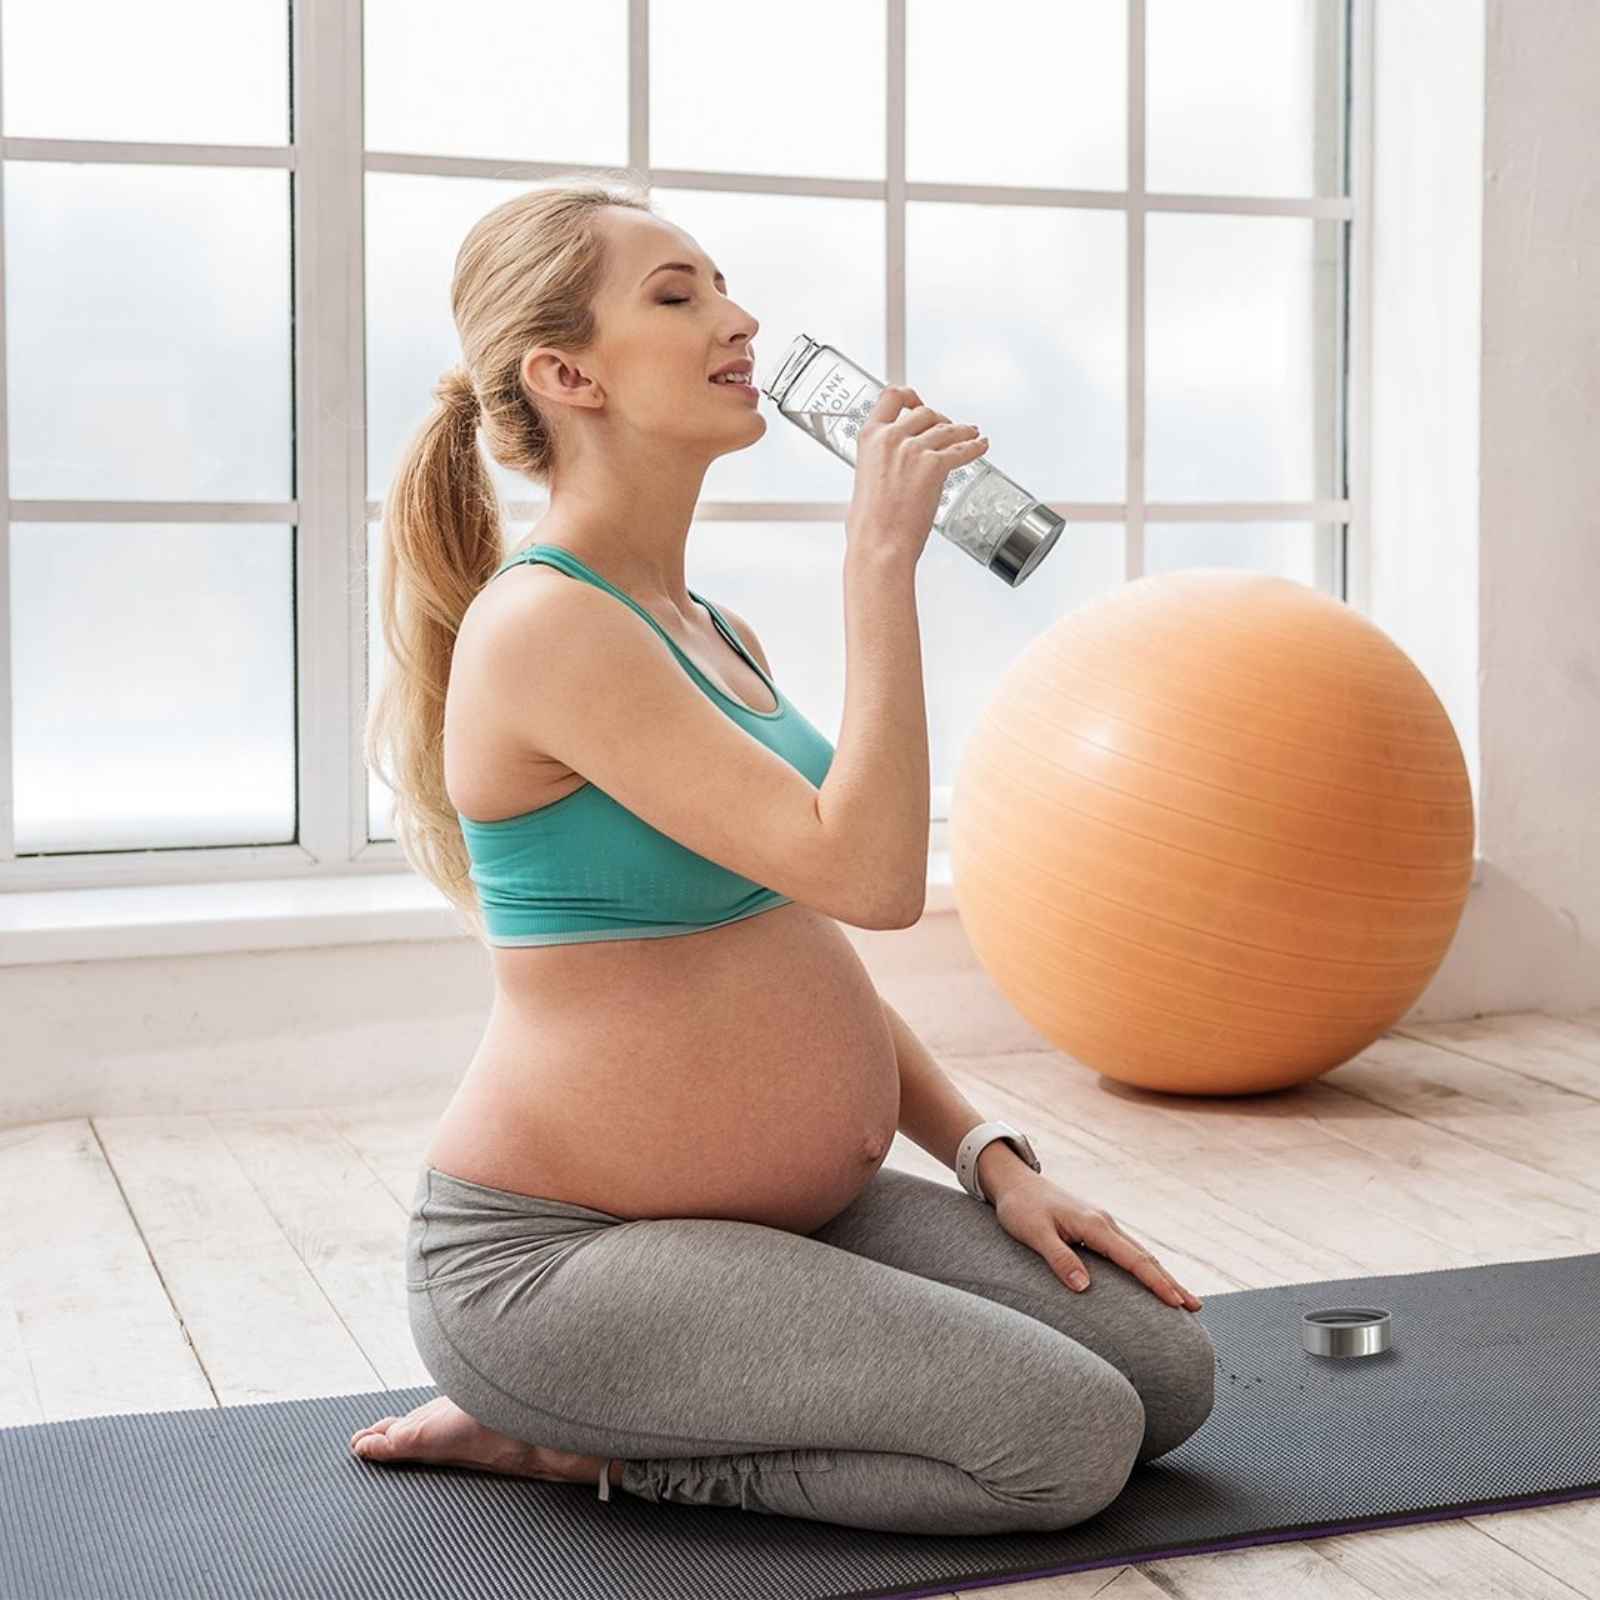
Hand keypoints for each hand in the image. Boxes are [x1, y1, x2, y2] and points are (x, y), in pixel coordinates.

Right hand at [845, 385, 989, 567]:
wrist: (879, 545)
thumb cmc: (869, 525)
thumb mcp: (863, 480)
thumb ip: (878, 463)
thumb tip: (888, 467)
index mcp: (870, 437)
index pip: (891, 397)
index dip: (909, 395)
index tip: (917, 400)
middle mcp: (892, 437)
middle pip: (924, 412)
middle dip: (939, 420)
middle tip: (948, 429)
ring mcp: (914, 450)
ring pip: (947, 428)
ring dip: (962, 431)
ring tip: (972, 434)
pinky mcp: (935, 466)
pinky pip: (962, 450)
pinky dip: (975, 446)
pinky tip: (981, 446)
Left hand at [991, 1174, 1202, 1310]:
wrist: (1013, 1181)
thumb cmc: (1020, 1207)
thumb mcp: (1034, 1233)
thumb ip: (1059, 1258)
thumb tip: (1085, 1288)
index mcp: (1094, 1225)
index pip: (1133, 1259)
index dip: (1156, 1282)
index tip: (1177, 1303)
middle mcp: (1105, 1223)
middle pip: (1145, 1257)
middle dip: (1170, 1282)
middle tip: (1196, 1307)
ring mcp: (1102, 1224)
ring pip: (1139, 1253)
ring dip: (1161, 1275)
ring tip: (1182, 1299)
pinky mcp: (1094, 1228)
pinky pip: (1126, 1251)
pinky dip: (1144, 1267)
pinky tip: (1150, 1279)